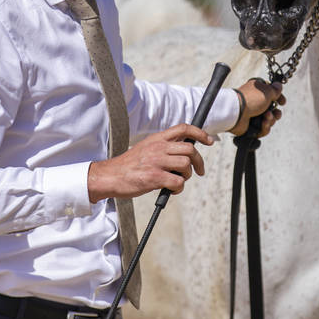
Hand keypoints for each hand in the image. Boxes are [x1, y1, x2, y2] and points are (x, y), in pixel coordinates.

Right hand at [87, 124, 215, 201]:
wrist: (110, 176)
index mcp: (157, 139)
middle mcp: (158, 147)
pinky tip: (171, 190)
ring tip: (178, 181)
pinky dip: (179, 188)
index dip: (200, 133)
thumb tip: (185, 154)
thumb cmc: (129, 166)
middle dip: (199, 162)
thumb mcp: (146, 148)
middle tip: (199, 171)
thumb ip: (163, 148)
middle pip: (190, 149)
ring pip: (186, 165)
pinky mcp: (154, 177)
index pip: (183, 128)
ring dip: (187, 176)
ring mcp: (156, 162)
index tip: (209, 141)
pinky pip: (178, 182)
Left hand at [229, 78, 284, 136]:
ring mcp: (253, 115)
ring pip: (269, 120)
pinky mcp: (252, 126)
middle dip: (276, 113)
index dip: (279, 99)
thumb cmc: (251, 99)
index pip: (272, 95)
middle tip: (274, 113)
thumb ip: (275, 89)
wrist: (236, 112)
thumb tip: (279, 85)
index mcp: (258, 92)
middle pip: (272, 110)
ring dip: (270, 120)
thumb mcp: (266, 91)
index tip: (283, 102)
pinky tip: (263, 124)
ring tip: (265, 118)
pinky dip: (265, 127)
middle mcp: (256, 103)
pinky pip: (263, 129)